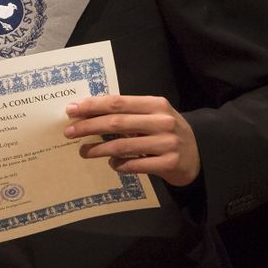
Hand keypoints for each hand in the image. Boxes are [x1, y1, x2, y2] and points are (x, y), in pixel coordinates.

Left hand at [64, 94, 199, 185]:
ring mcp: (167, 143)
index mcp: (155, 104)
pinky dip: (119, 164)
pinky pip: (135, 165)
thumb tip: (86, 113)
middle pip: (117, 122)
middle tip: (69, 132)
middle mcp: (162, 121)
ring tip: (83, 151)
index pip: (117, 102)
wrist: (198, 155)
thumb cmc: (165, 132)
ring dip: (98, 149)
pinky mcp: (169, 163)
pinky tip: (112, 164)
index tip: (71, 110)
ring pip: (123, 146)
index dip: (92, 106)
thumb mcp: (151, 116)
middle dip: (88, 127)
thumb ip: (126, 113)